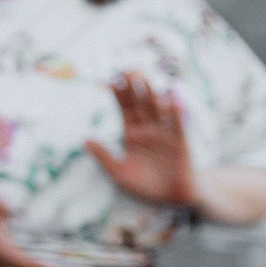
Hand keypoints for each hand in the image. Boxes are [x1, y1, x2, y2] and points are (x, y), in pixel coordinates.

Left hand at [85, 72, 196, 209]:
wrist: (172, 197)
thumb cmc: (144, 185)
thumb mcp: (119, 173)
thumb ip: (103, 157)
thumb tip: (85, 140)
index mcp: (131, 134)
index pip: (124, 109)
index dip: (118, 94)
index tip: (110, 78)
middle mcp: (148, 129)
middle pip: (140, 104)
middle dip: (134, 87)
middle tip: (127, 68)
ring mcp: (164, 133)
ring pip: (157, 109)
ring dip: (151, 94)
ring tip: (144, 77)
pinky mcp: (180, 141)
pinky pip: (177, 124)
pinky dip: (174, 112)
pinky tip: (171, 98)